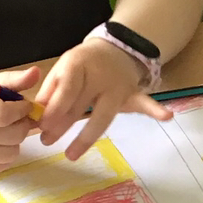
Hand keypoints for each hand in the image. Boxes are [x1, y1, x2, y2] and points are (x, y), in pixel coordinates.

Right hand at [0, 65, 39, 173]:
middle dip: (22, 124)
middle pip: (12, 135)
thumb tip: (36, 73)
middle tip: (18, 116)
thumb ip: (10, 80)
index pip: (4, 114)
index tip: (24, 104)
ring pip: (12, 153)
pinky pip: (3, 165)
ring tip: (6, 128)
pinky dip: (7, 153)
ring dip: (16, 140)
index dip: (22, 110)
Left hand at [37, 38, 171, 159]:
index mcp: (78, 63)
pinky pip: (144, 103)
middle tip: (46, 141)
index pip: (65, 88)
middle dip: (62, 125)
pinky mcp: (132, 94)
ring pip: (103, 114)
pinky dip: (155, 109)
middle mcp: (99, 74)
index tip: (40, 125)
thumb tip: (36, 115)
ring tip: (71, 154)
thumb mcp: (63, 69)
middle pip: (80, 104)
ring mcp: (118, 86)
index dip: (52, 108)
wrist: (116, 48)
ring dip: (87, 135)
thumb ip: (51, 90)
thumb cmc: (83, 64)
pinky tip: (166, 116)